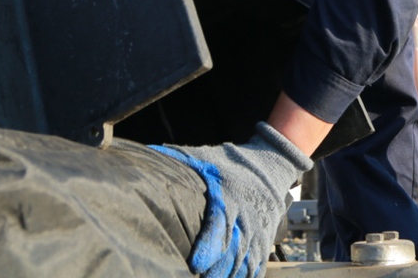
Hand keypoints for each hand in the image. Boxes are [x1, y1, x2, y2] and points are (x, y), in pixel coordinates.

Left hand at [151, 122, 311, 277]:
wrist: (271, 164)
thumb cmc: (229, 164)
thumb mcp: (204, 157)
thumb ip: (177, 159)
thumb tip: (146, 152)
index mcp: (230, 196)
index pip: (220, 224)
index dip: (209, 246)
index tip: (196, 264)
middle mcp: (246, 217)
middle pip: (233, 252)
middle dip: (216, 270)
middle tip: (198, 277)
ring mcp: (258, 232)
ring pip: (245, 264)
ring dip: (227, 275)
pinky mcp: (264, 242)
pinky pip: (255, 268)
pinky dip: (242, 277)